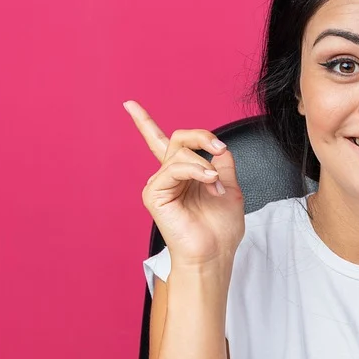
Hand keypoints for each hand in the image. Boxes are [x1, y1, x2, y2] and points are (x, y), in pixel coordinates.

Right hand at [125, 100, 244, 268]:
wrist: (214, 253)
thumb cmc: (221, 230)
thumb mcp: (229, 188)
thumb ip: (223, 164)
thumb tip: (220, 148)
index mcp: (182, 175)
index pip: (160, 143)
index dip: (144, 123)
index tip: (129, 104)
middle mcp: (167, 178)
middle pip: (178, 139)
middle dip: (202, 137)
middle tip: (220, 150)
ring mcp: (159, 184)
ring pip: (180, 152)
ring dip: (205, 166)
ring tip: (216, 186)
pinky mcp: (154, 193)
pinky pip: (174, 167)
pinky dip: (197, 171)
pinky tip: (209, 183)